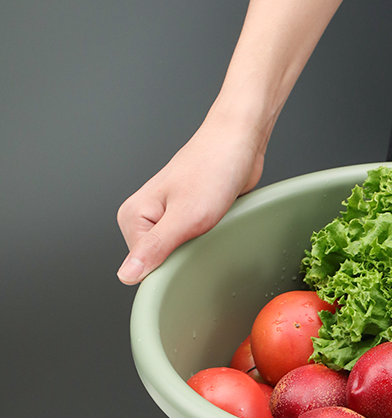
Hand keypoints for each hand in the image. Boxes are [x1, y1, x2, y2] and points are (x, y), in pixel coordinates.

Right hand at [116, 110, 265, 284]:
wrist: (239, 143)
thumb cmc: (213, 169)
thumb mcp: (185, 216)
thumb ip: (155, 247)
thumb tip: (126, 275)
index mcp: (134, 217)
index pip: (143, 268)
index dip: (170, 266)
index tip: (189, 251)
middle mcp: (147, 217)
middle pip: (163, 263)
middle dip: (187, 255)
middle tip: (204, 233)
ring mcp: (169, 217)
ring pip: (181, 253)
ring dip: (201, 247)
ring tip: (212, 225)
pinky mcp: (190, 217)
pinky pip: (197, 242)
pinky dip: (210, 239)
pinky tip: (218, 225)